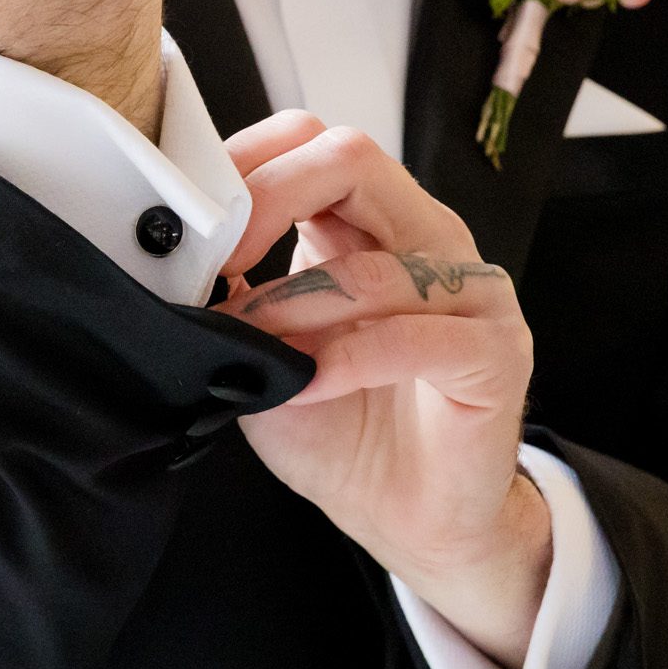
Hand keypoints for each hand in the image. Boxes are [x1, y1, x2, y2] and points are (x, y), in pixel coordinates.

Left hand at [211, 112, 552, 668]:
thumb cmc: (343, 436)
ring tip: (253, 345)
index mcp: (372, 226)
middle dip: (269, 196)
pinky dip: (352, 357)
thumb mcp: (264, 358)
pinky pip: (420, 337)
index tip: (192, 213)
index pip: (314, 144)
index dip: (249, 162)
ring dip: (296, 303)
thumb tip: (173, 262)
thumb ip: (232, 303)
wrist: (410, 524)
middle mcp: (427, 241)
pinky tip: (308, 383)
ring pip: (376, 262)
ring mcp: (471, 293)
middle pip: (353, 158)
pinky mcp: (494, 354)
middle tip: (219, 254)